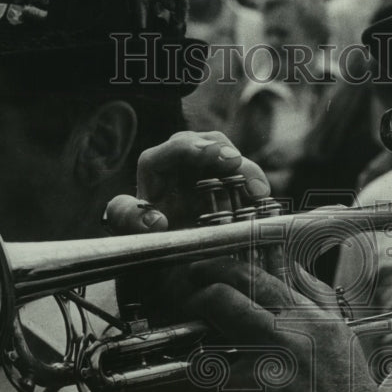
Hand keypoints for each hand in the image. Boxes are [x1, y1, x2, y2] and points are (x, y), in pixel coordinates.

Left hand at [104, 130, 269, 233]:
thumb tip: (156, 220)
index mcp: (156, 163)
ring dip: (247, 172)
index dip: (197, 149)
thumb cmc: (145, 232)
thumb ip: (129, 219)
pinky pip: (243, 178)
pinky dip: (253, 187)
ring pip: (231, 158)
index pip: (177, 147)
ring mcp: (208, 168)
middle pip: (211, 144)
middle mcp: (183, 159)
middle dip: (229, 156)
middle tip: (241, 170)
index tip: (217, 157)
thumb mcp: (131, 228)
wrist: (163, 246)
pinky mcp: (226, 181)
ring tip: (259, 193)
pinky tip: (262, 201)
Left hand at [183, 257, 391, 391]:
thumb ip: (312, 300)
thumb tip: (285, 264)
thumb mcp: (341, 339)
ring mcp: (259, 380)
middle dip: (195, 304)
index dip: (213, 271)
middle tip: (190, 313)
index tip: (199, 276)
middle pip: (216, 301)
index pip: (249, 276)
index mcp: (308, 320)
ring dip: (209, 378)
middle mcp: (284, 343)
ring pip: (203, 363)